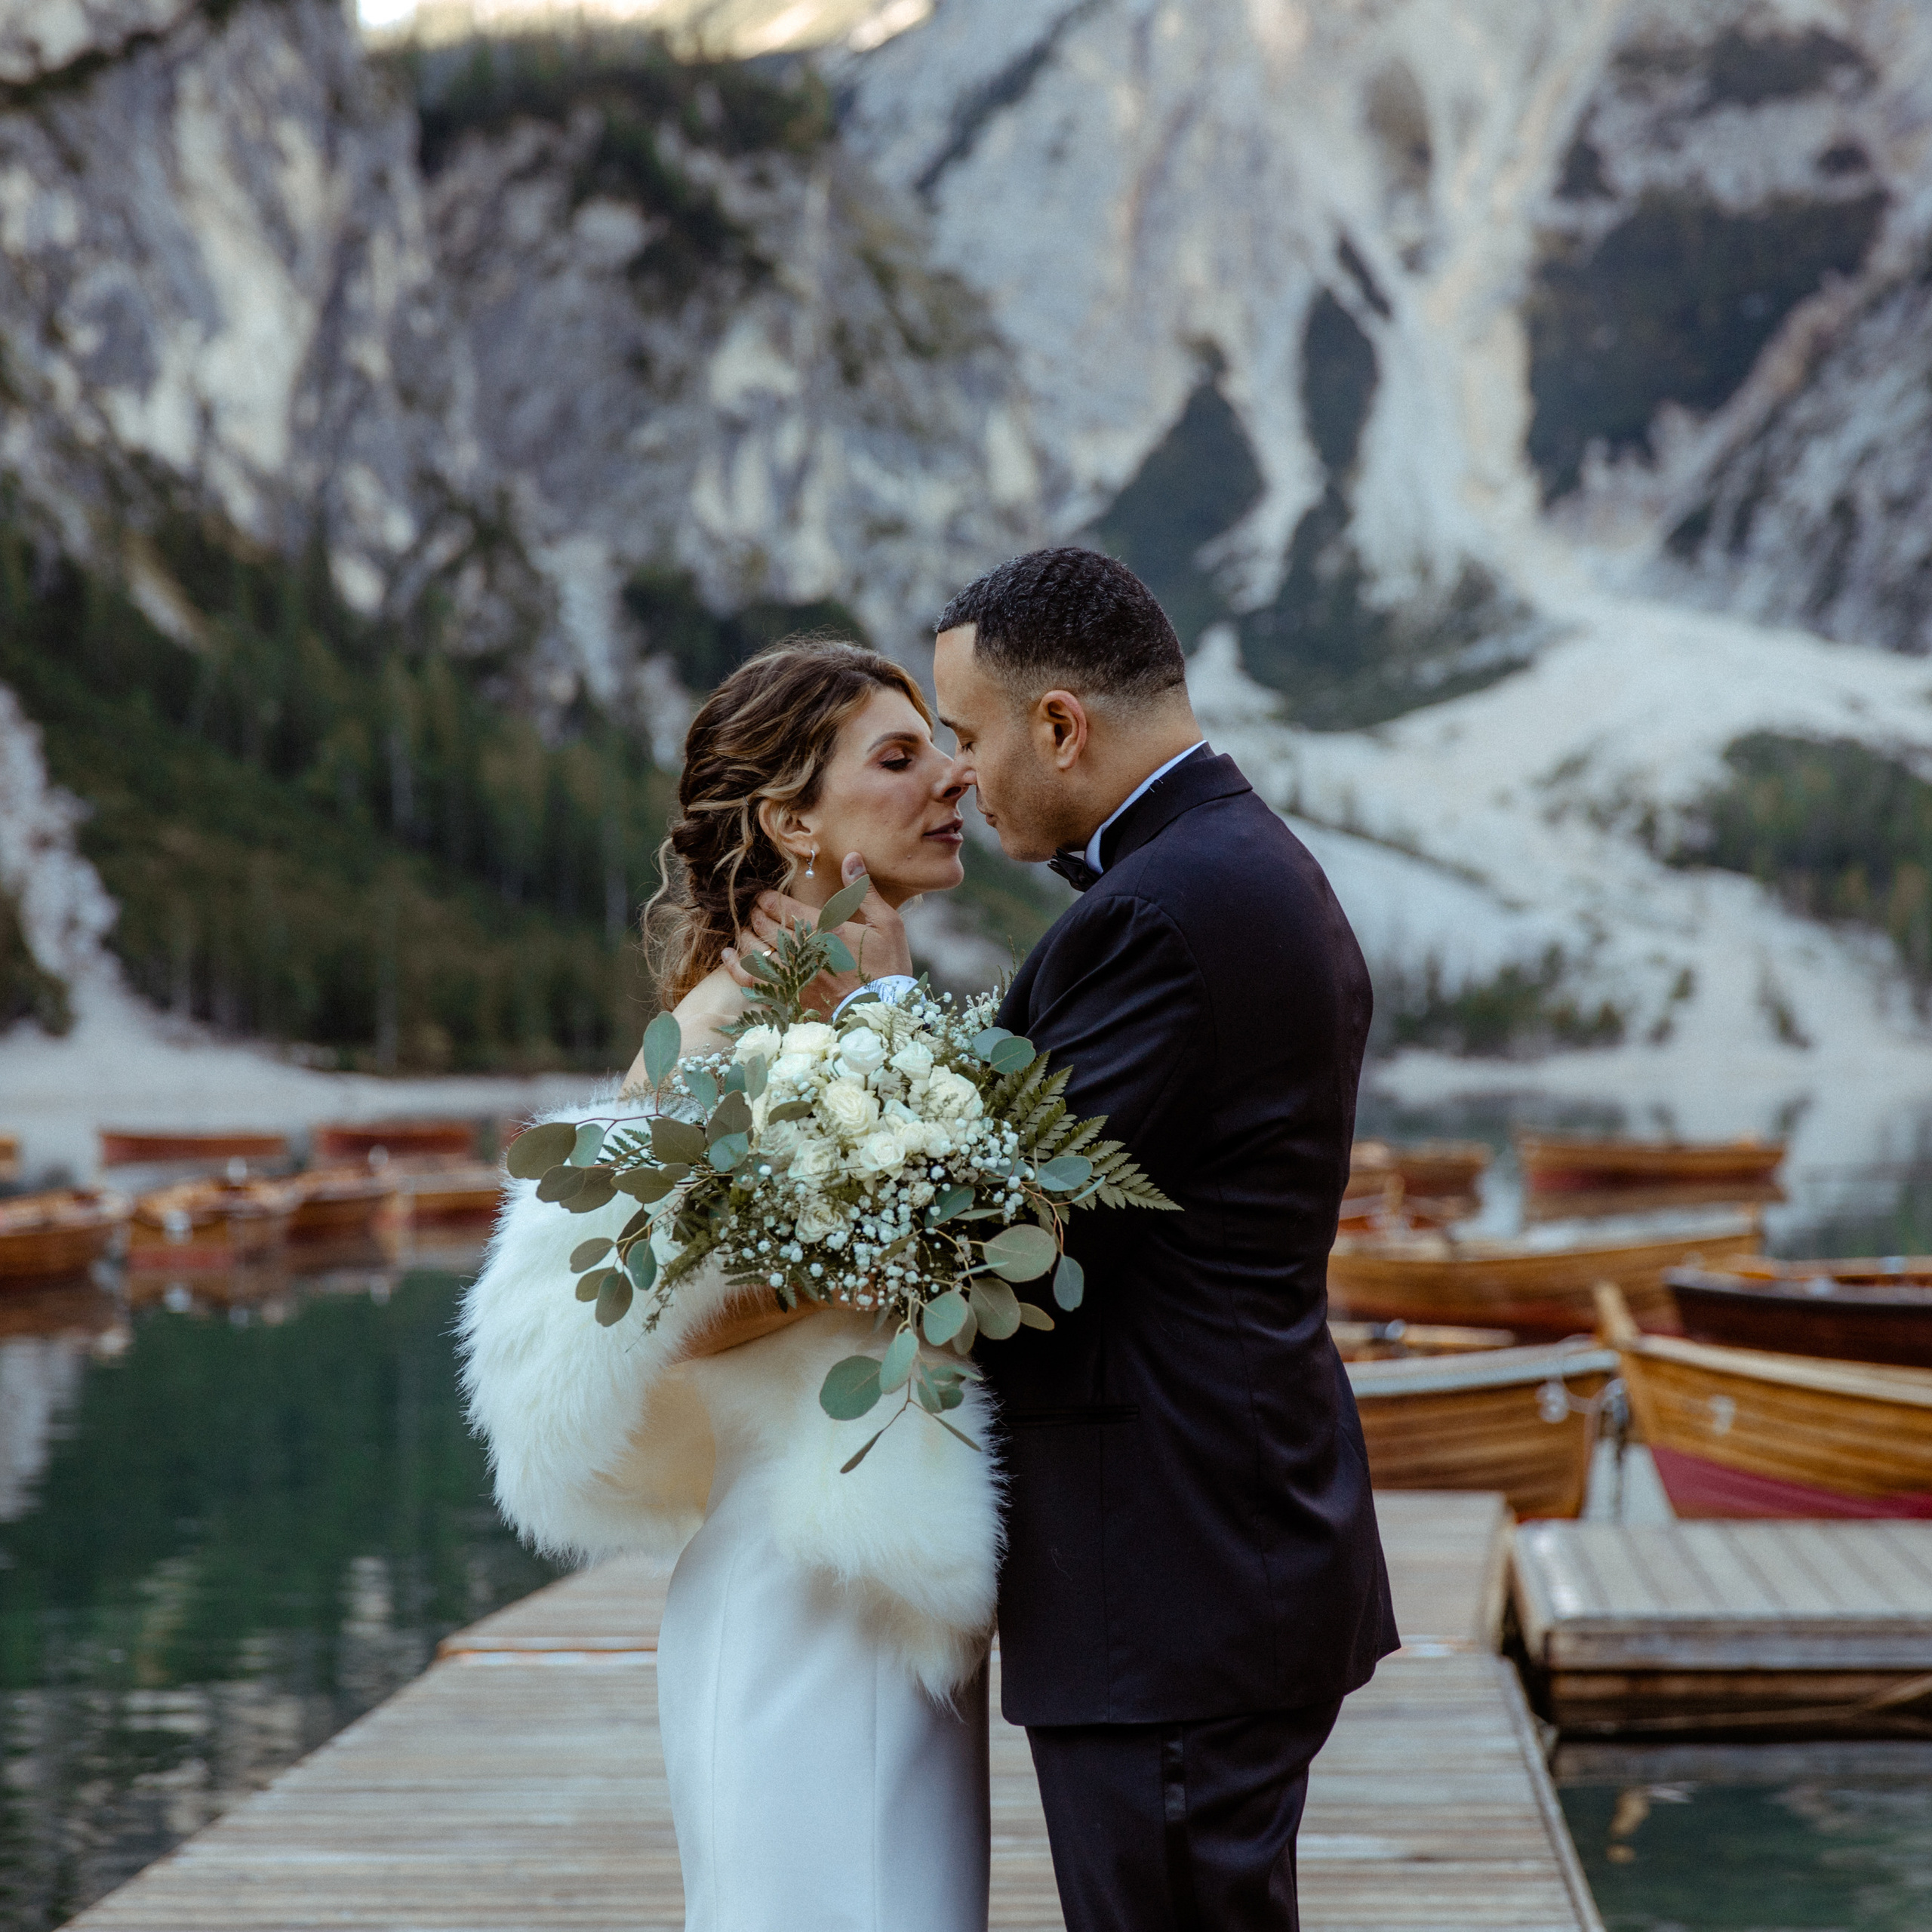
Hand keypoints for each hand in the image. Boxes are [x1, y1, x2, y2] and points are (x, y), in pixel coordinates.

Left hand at [723, 853, 912, 1015]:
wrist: (884, 1012)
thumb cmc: (888, 967)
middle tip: (755, 909)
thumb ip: (863, 890)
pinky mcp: (787, 996)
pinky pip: (751, 980)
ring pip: (754, 949)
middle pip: (765, 925)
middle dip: (756, 914)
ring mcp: (792, 975)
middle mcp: (803, 950)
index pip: (782, 906)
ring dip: (747, 935)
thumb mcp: (887, 923)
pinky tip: (729, 955)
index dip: (768, 898)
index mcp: (825, 929)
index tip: (764, 896)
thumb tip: (851, 857)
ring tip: (747, 929)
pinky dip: (736, 966)